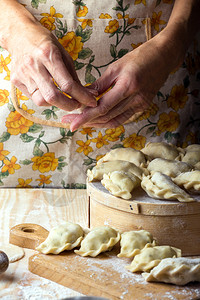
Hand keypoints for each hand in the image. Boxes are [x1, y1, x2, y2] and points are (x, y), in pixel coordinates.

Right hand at [10, 21, 96, 110]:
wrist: (19, 34)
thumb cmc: (45, 43)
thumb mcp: (63, 54)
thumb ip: (74, 76)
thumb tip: (89, 93)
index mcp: (48, 55)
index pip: (67, 84)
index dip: (82, 96)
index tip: (91, 101)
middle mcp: (33, 65)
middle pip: (53, 97)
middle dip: (69, 105)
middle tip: (78, 105)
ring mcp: (22, 74)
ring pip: (41, 101)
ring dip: (57, 104)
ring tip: (65, 100)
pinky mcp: (16, 80)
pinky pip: (33, 98)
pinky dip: (45, 100)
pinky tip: (51, 94)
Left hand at [62, 28, 183, 129]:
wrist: (164, 57)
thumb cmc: (139, 57)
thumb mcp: (116, 66)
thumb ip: (100, 85)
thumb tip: (83, 97)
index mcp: (128, 86)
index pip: (102, 108)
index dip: (85, 117)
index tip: (71, 124)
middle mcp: (136, 99)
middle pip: (107, 117)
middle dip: (86, 121)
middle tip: (69, 122)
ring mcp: (141, 106)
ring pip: (114, 121)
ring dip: (96, 123)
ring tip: (80, 121)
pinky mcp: (143, 107)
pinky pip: (122, 118)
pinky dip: (108, 120)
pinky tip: (97, 119)